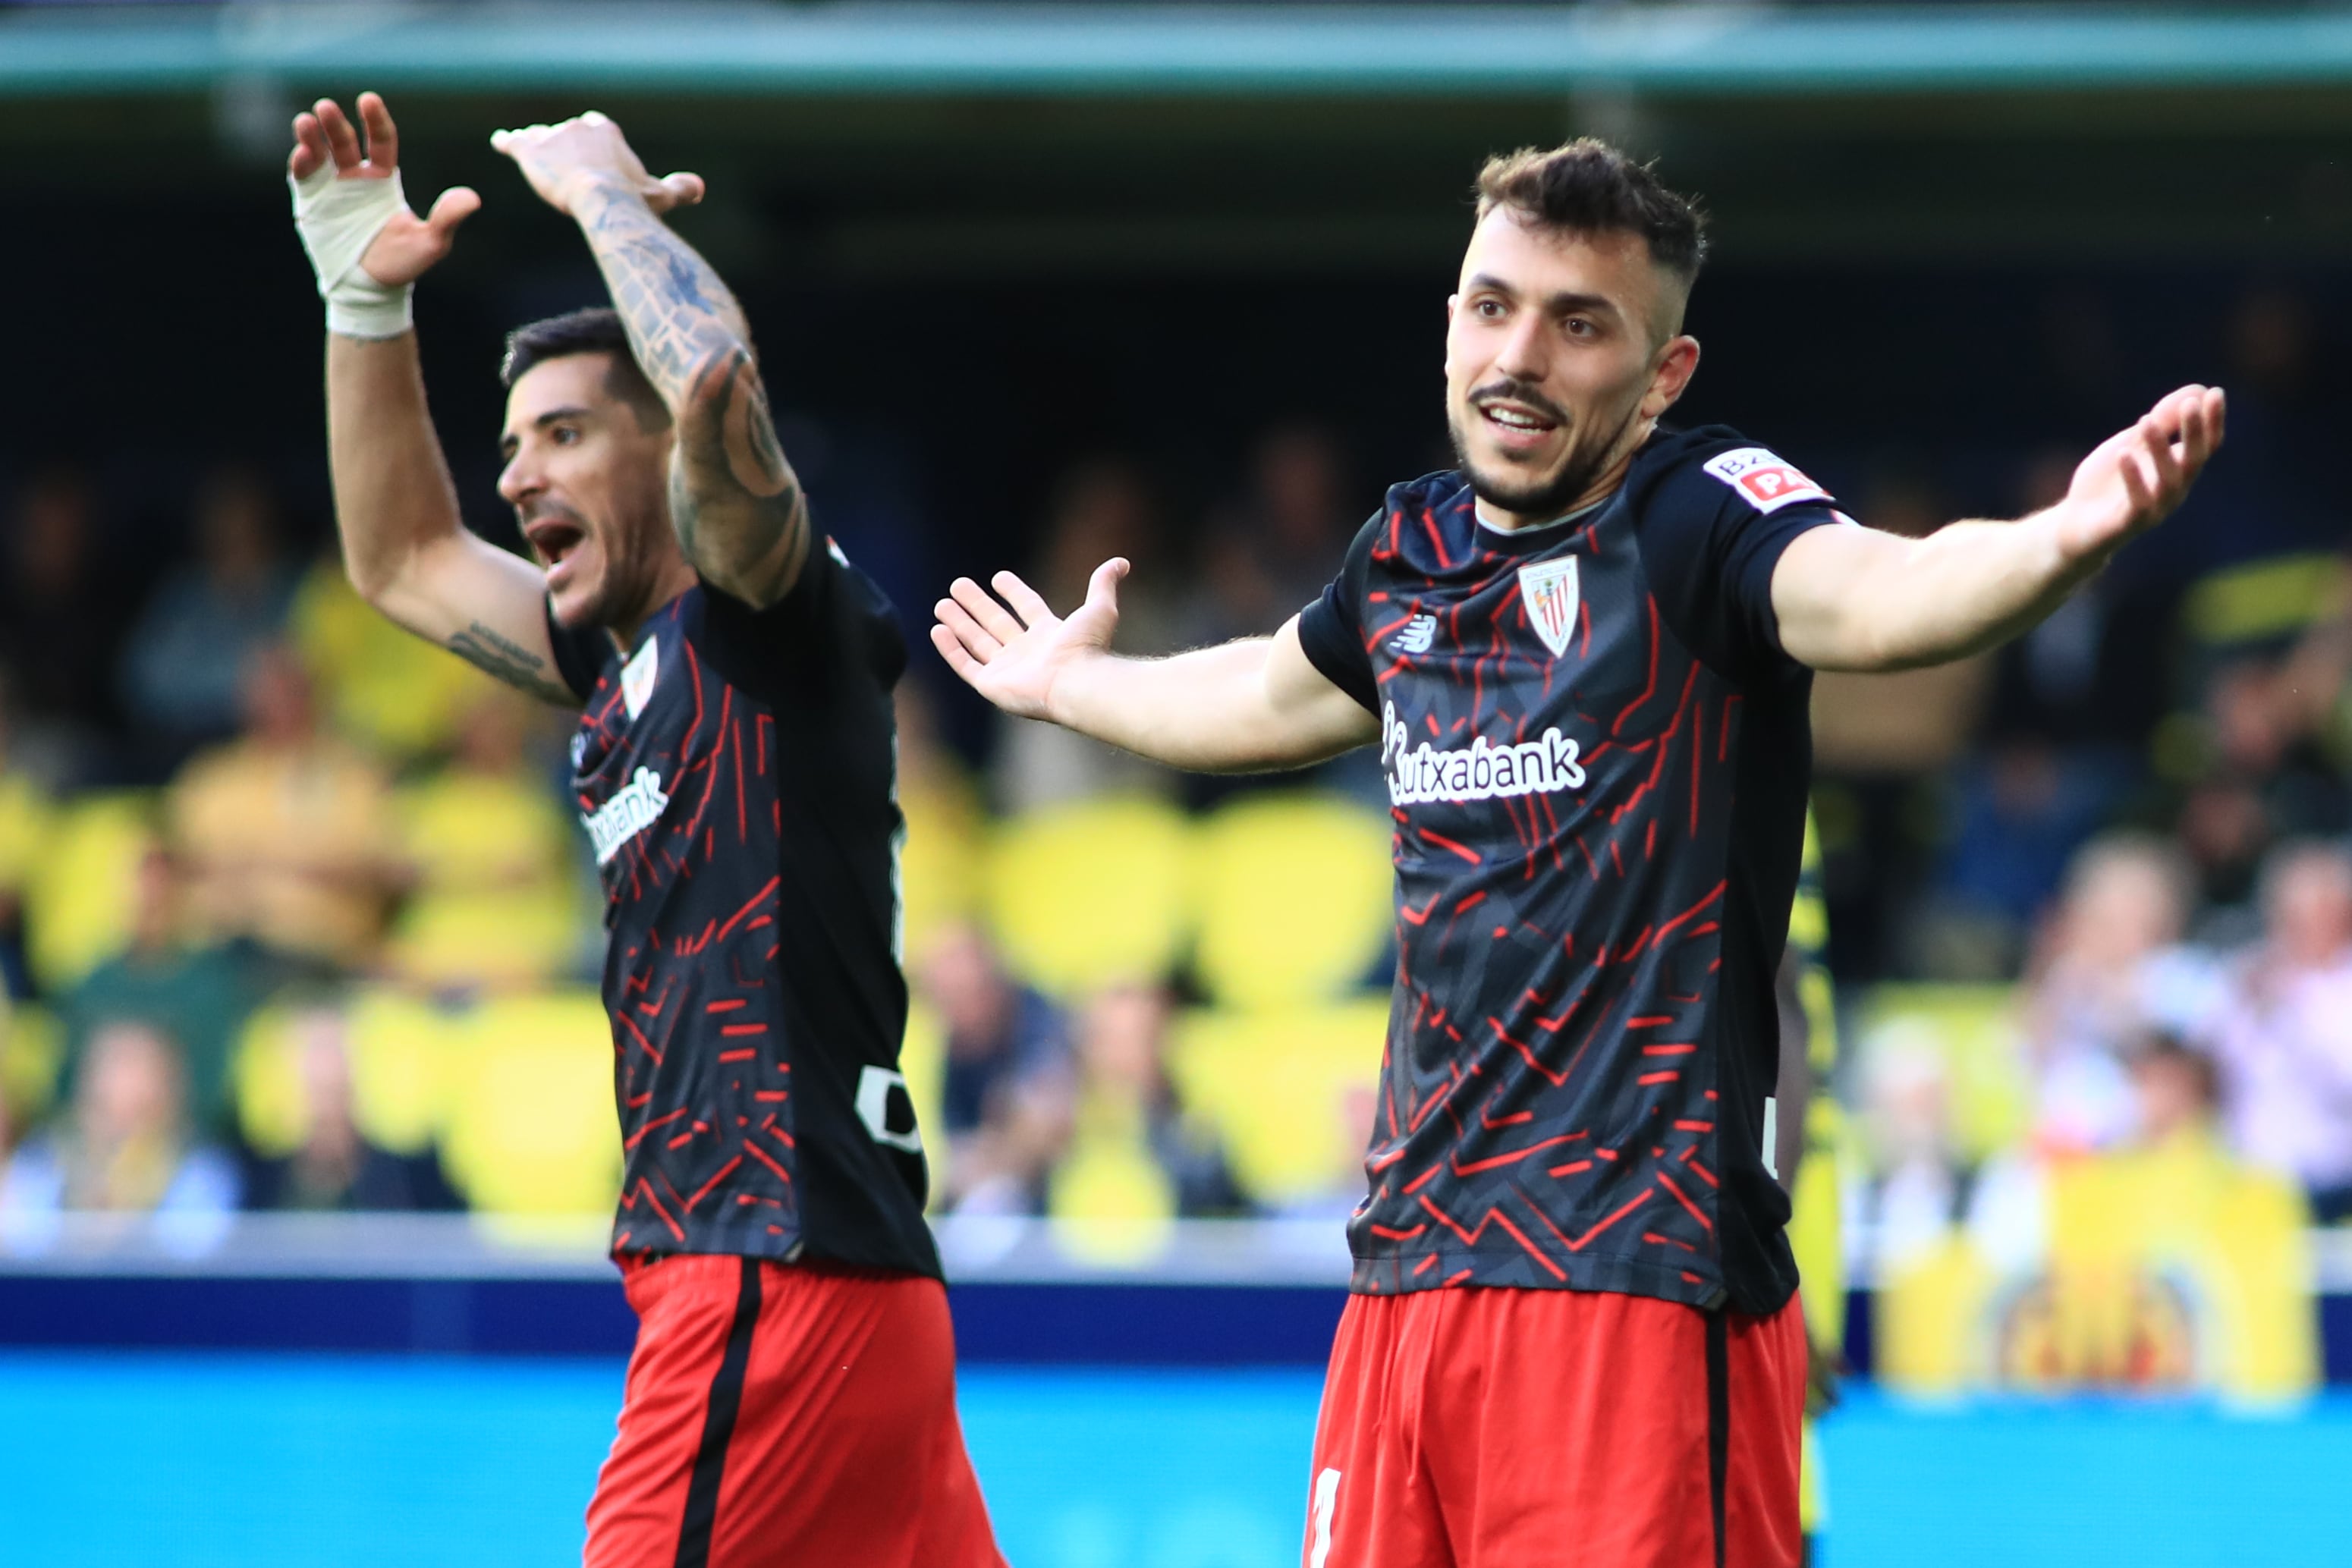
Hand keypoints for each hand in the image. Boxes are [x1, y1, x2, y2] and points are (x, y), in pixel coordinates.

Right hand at [289, 93, 478, 287]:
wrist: (371, 288)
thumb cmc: (403, 264)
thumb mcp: (431, 242)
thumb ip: (447, 218)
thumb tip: (473, 199)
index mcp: (383, 178)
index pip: (380, 141)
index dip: (375, 120)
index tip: (368, 99)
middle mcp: (355, 177)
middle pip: (345, 141)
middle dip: (335, 124)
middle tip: (326, 107)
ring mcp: (331, 188)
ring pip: (320, 153)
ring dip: (312, 136)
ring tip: (306, 122)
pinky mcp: (311, 202)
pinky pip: (304, 177)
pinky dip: (301, 163)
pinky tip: (302, 153)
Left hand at [490, 111, 703, 218]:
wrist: (602, 200)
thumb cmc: (634, 200)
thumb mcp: (661, 196)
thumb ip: (680, 189)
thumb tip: (698, 187)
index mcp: (606, 132)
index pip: (595, 127)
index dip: (592, 140)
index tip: (592, 153)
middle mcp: (577, 128)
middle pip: (565, 132)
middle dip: (562, 144)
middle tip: (560, 161)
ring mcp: (551, 138)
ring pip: (540, 137)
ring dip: (536, 143)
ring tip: (530, 149)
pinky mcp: (530, 152)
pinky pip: (514, 143)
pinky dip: (506, 142)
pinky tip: (500, 143)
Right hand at [931, 560, 1126, 720]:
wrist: (1076, 683)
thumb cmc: (1088, 649)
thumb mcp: (1099, 608)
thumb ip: (1104, 583)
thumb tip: (1122, 562)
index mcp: (1050, 635)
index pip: (1028, 608)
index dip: (1014, 592)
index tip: (998, 577)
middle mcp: (1027, 653)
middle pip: (996, 623)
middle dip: (976, 605)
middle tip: (957, 584)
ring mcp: (1008, 670)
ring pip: (978, 642)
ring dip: (959, 623)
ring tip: (941, 604)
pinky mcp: (992, 685)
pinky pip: (966, 665)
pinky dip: (951, 649)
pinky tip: (938, 630)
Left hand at [2050, 384, 2226, 563]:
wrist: (2075, 525)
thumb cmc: (2109, 483)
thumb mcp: (2133, 444)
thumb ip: (2162, 421)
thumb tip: (2197, 390)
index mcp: (2178, 470)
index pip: (2206, 445)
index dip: (2213, 421)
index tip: (2216, 393)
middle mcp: (2174, 490)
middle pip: (2193, 460)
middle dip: (2194, 432)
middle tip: (2190, 405)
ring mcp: (2155, 509)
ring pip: (2168, 480)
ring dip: (2159, 449)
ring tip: (2145, 420)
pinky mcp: (2129, 524)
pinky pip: (2139, 503)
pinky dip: (2133, 478)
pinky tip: (2124, 454)